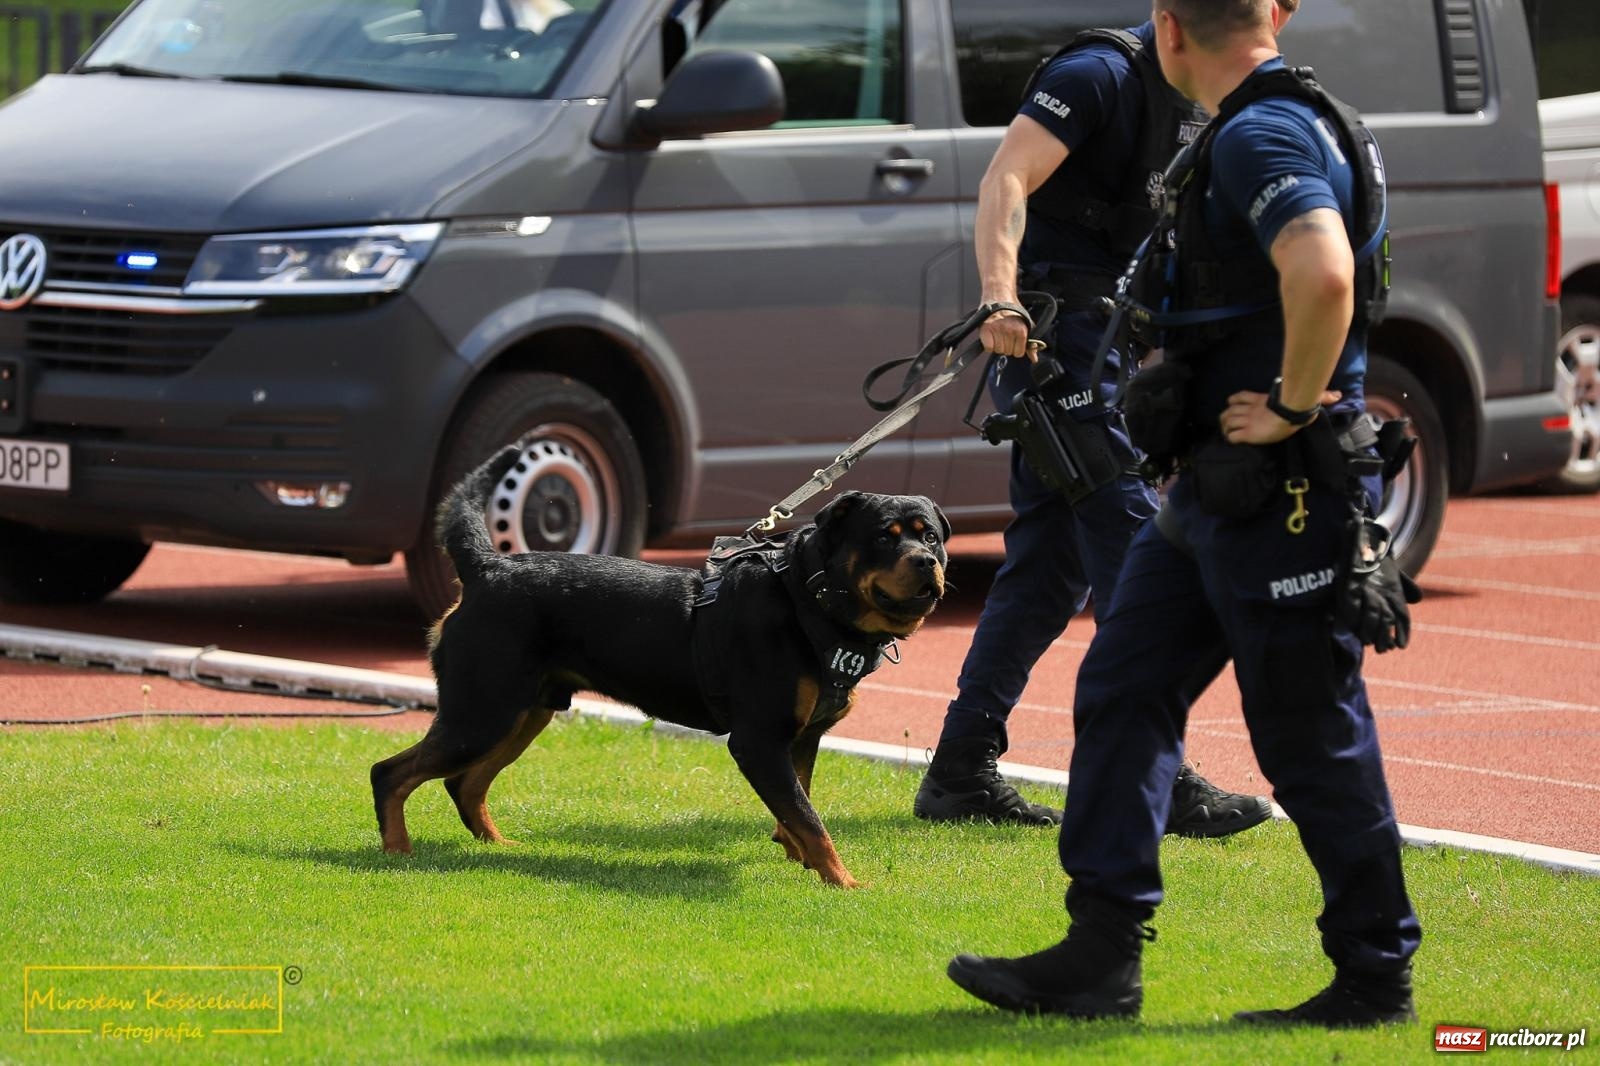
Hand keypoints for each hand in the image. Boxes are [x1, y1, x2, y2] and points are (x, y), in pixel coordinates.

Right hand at [979, 308, 1035, 360]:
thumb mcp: (1026, 325)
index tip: (1013, 339)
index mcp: (1021, 331)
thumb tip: (1034, 359)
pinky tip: (991, 336)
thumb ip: (1030, 344)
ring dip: (997, 345)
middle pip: (1007, 352)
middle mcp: (1010, 330)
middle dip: (1006, 345)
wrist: (999, 296)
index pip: (1018, 353)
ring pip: (998, 351)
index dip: (1015, 348)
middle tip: (1004, 334)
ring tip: (997, 333)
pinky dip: (988, 345)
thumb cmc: (1013, 311)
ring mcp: (997, 330)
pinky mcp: (985, 330)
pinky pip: (988, 348)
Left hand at [1220, 388, 1341, 443]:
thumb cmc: (1298, 406)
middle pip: (1228, 411)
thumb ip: (1320, 397)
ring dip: (1225, 428)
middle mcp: (1250, 410)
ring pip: (1227, 422)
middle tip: (1226, 424)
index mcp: (1259, 400)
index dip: (1233, 401)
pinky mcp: (1247, 433)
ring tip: (1226, 433)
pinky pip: (1232, 436)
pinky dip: (1230, 438)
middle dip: (1225, 417)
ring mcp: (1247, 421)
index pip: (1239, 397)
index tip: (1233, 405)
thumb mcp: (1306, 399)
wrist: (1290, 414)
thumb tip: (1337, 395)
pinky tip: (1233, 441)